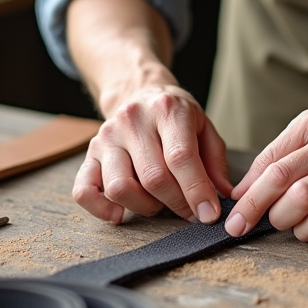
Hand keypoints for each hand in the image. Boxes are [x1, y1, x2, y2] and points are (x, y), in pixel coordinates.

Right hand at [72, 85, 232, 224]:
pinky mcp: (89, 153)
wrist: (139, 92)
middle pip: (153, 177)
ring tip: (159, 204)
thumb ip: (215, 162)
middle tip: (189, 211)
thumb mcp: (203, 127)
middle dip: (177, 204)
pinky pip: (83, 190)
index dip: (196, 191)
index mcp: (167, 109)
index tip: (209, 214)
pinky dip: (100, 209)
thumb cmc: (175, 116)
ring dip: (145, 207)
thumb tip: (224, 197)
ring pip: (120, 187)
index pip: (180, 157)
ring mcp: (107, 137)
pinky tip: (120, 212)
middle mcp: (133, 120)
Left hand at [224, 108, 307, 249]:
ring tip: (299, 222)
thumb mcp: (307, 130)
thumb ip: (272, 158)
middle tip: (273, 218)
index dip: (250, 201)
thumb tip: (240, 195)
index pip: (275, 171)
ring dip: (301, 230)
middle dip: (275, 217)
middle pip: (297, 197)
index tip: (234, 220)